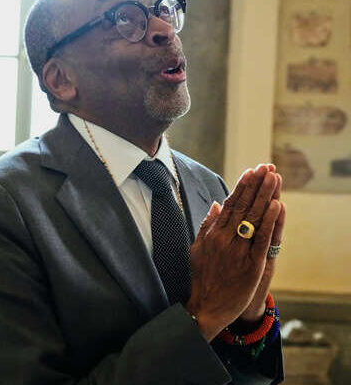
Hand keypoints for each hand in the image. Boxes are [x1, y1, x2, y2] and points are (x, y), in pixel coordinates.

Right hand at [186, 165, 280, 341]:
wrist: (205, 307)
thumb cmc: (201, 277)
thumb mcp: (197, 248)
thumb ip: (207, 225)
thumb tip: (216, 204)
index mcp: (213, 234)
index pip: (230, 205)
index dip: (241, 187)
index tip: (250, 172)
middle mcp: (225, 239)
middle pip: (244, 207)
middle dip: (256, 185)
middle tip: (265, 167)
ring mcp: (239, 251)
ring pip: (254, 219)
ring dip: (265, 196)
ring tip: (273, 178)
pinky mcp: (251, 265)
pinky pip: (261, 239)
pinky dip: (270, 222)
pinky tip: (277, 206)